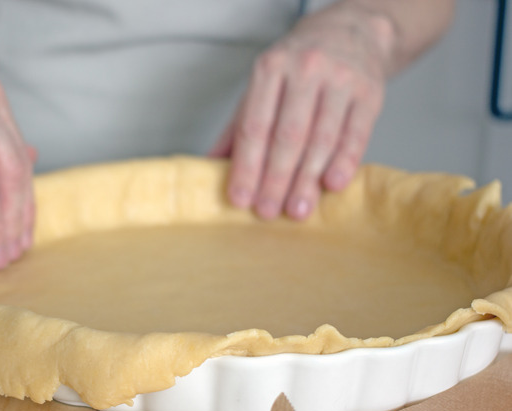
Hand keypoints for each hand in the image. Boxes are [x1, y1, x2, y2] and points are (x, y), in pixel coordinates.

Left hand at [210, 6, 391, 220]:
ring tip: (297, 209)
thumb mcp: (262, 87)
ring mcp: (340, 79)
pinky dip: (344, 162)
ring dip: (307, 179)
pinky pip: (355, 134)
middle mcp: (305, 69)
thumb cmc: (297, 67)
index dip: (246, 166)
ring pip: (321, 138)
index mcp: (270, 68)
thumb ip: (238, 127)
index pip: (254, 126)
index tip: (240, 198)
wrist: (349, 32)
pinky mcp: (370, 92)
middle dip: (275, 179)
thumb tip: (208, 167)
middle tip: (267, 211)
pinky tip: (332, 185)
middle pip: (287, 135)